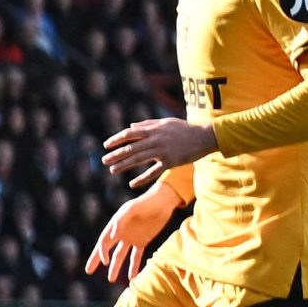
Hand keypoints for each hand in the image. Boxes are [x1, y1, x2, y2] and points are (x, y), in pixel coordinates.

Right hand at [86, 183, 180, 283]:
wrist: (162, 202)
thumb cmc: (146, 203)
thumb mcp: (132, 209)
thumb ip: (121, 220)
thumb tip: (112, 235)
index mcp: (114, 225)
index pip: (104, 241)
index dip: (102, 252)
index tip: (104, 262)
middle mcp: (120, 232)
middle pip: (105, 249)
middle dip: (97, 260)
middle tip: (88, 271)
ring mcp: (130, 238)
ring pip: (120, 255)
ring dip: (116, 267)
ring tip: (111, 280)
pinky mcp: (142, 241)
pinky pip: (136, 256)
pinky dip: (134, 266)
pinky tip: (132, 277)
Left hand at [100, 117, 218, 189]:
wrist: (204, 136)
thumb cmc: (183, 128)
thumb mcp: (165, 122)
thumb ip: (147, 124)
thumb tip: (131, 126)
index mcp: (153, 130)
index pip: (130, 134)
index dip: (117, 139)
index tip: (106, 145)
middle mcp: (156, 140)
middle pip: (131, 148)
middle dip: (116, 154)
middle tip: (104, 160)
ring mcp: (163, 151)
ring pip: (139, 159)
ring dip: (124, 165)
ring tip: (112, 170)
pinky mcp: (170, 162)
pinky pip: (153, 172)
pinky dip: (142, 178)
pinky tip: (132, 184)